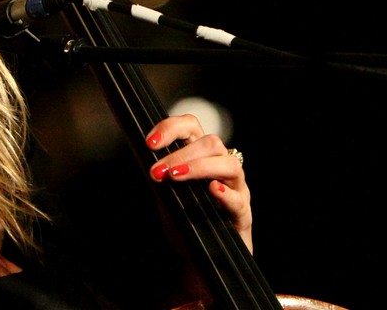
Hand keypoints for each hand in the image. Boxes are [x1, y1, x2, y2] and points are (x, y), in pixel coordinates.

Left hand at [145, 113, 252, 252]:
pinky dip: (225, 194)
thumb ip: (161, 175)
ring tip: (175, 176)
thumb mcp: (166, 194)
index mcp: (202, 157)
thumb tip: (143, 156)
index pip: (191, 127)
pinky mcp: (243, 214)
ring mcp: (236, 189)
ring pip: (229, 165)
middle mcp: (222, 167)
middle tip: (158, 170)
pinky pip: (239, 200)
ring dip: (199, 167)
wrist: (199, 259)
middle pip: (211, 142)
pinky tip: (212, 191)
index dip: (171, 128)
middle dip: (181, 153)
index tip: (150, 143)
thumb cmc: (185, 222)